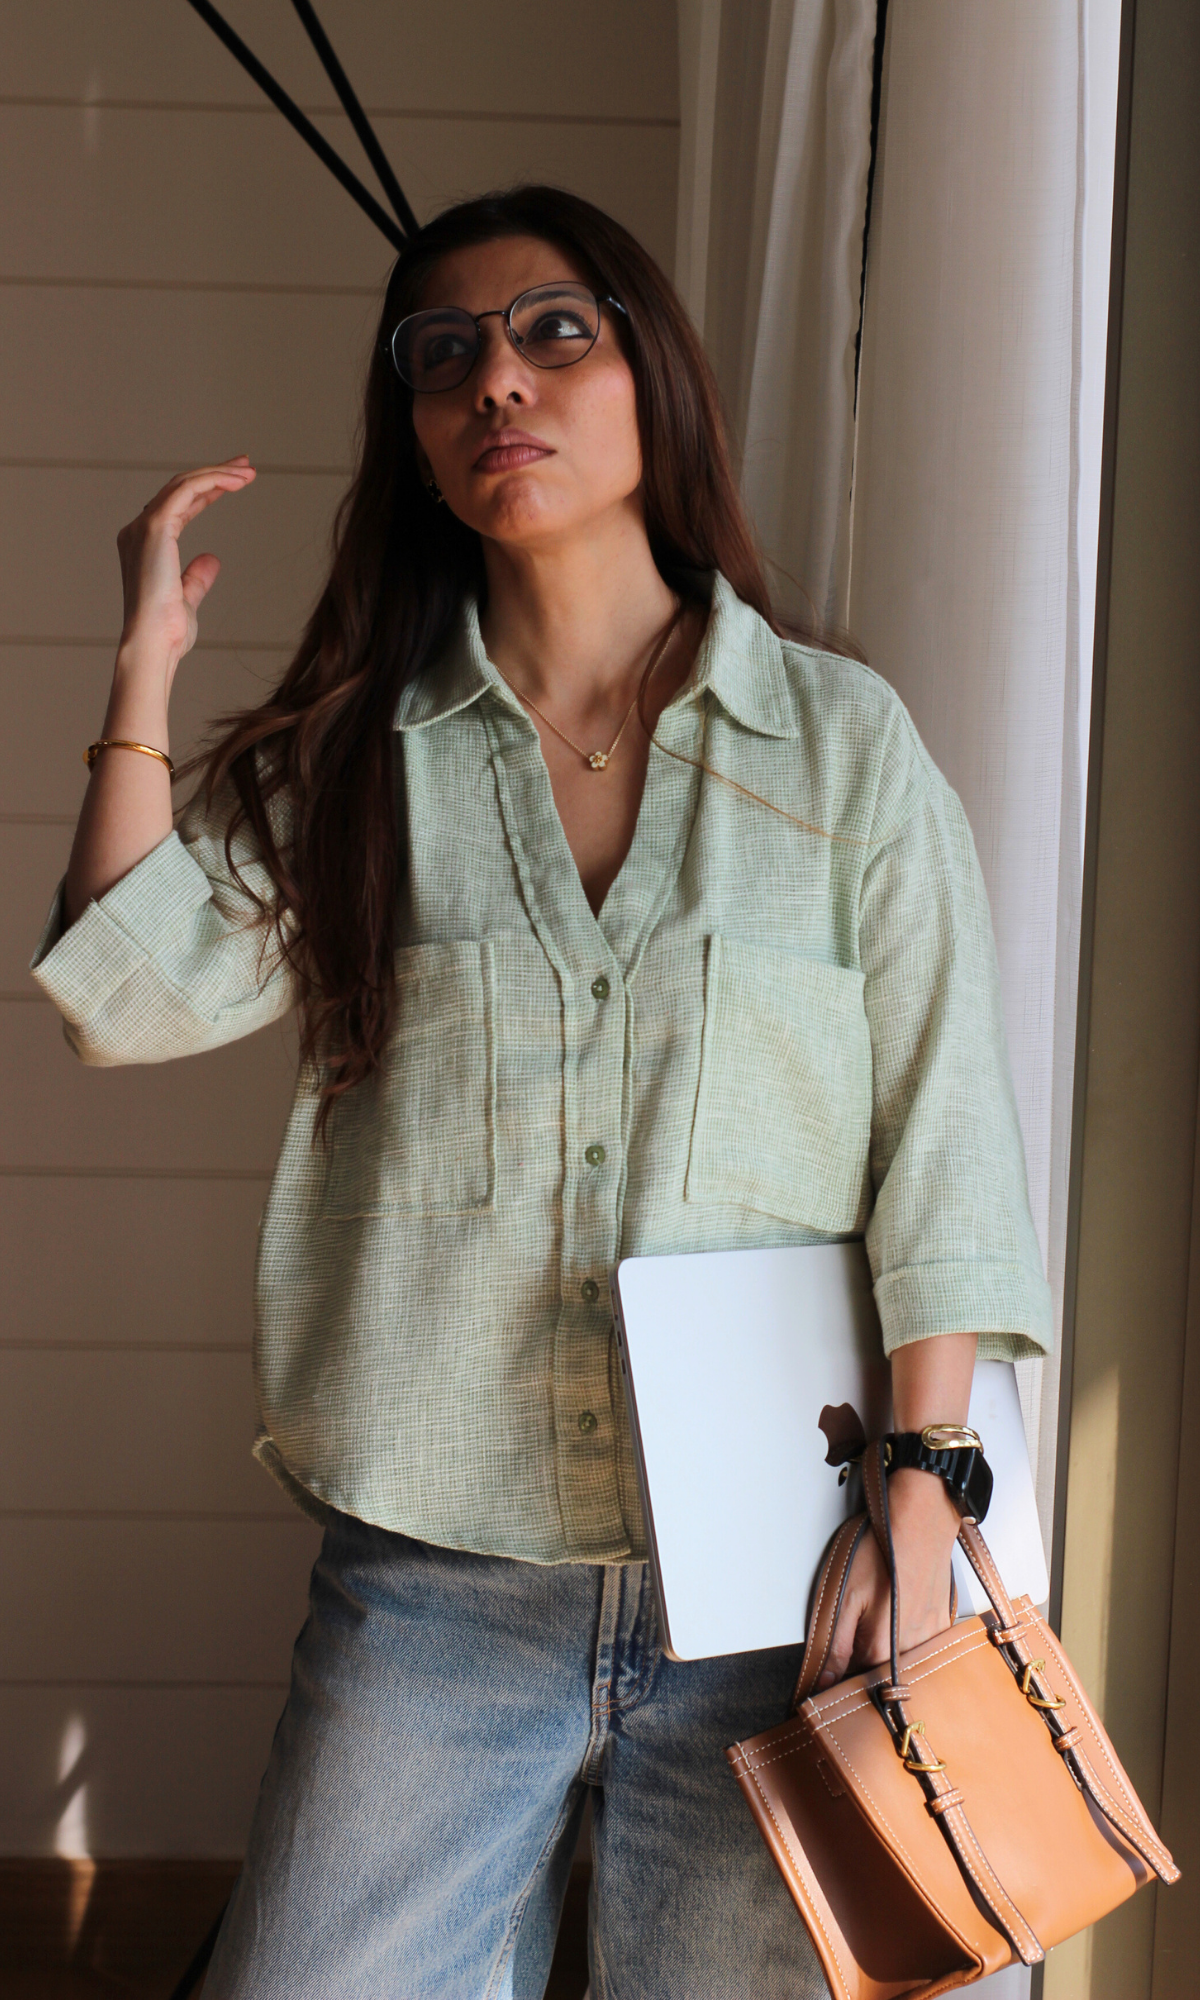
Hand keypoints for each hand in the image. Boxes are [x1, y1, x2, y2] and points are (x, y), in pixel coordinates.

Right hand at [114, 456, 255, 686]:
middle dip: (214, 473)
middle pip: (180, 488)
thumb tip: (212, 558)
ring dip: (217, 473)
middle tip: (246, 464)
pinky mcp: (155, 527)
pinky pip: (186, 491)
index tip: (235, 481)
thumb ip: (197, 578)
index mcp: (143, 546)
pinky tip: (236, 481)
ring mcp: (143, 527)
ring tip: (248, 470)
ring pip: (183, 484)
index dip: (207, 491)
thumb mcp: (187, 600)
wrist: (154, 643)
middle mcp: (138, 531)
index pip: (178, 506)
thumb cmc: (168, 632)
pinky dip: (212, 481)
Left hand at [816, 1469, 960, 1688]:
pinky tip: (900, 1619)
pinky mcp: (943, 1625)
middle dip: (863, 1672)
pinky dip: (909, 1642)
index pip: (853, 1686)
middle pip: (880, 1677)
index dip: (836, 1685)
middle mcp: (910, 1654)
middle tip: (850, 1648)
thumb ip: (835, 1646)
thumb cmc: (882, 1554)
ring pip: (903, 1664)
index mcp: (880, 1652)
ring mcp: (931, 1640)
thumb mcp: (846, 1598)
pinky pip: (924, 1647)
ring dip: (887, 1657)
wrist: (922, 1522)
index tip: (825, 1684)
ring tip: (877, 1626)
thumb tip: (823, 1682)